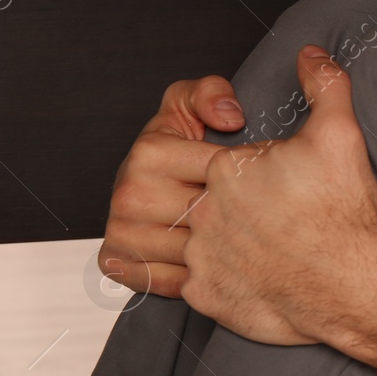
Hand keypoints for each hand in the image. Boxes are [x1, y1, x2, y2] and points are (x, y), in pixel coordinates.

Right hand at [98, 74, 245, 297]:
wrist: (139, 188)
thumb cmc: (174, 148)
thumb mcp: (190, 107)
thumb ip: (211, 94)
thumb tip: (231, 117)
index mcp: (150, 153)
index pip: (224, 172)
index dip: (250, 177)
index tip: (259, 179)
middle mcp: (130, 194)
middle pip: (214, 217)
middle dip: (243, 216)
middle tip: (257, 213)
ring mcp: (121, 232)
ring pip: (201, 253)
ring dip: (228, 250)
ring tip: (240, 238)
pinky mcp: (117, 264)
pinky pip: (178, 281)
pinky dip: (203, 278)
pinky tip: (217, 263)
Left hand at [180, 45, 376, 368]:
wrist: (353, 282)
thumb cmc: (344, 212)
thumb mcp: (339, 134)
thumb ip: (323, 85)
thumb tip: (310, 54)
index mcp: (226, 170)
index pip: (176, 151)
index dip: (192, 152)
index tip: (219, 160)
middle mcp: (206, 213)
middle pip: (153, 194)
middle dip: (164, 192)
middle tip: (191, 195)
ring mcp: (203, 256)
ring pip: (152, 240)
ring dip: (155, 233)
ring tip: (170, 228)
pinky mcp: (207, 295)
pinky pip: (163, 283)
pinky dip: (155, 276)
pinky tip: (161, 267)